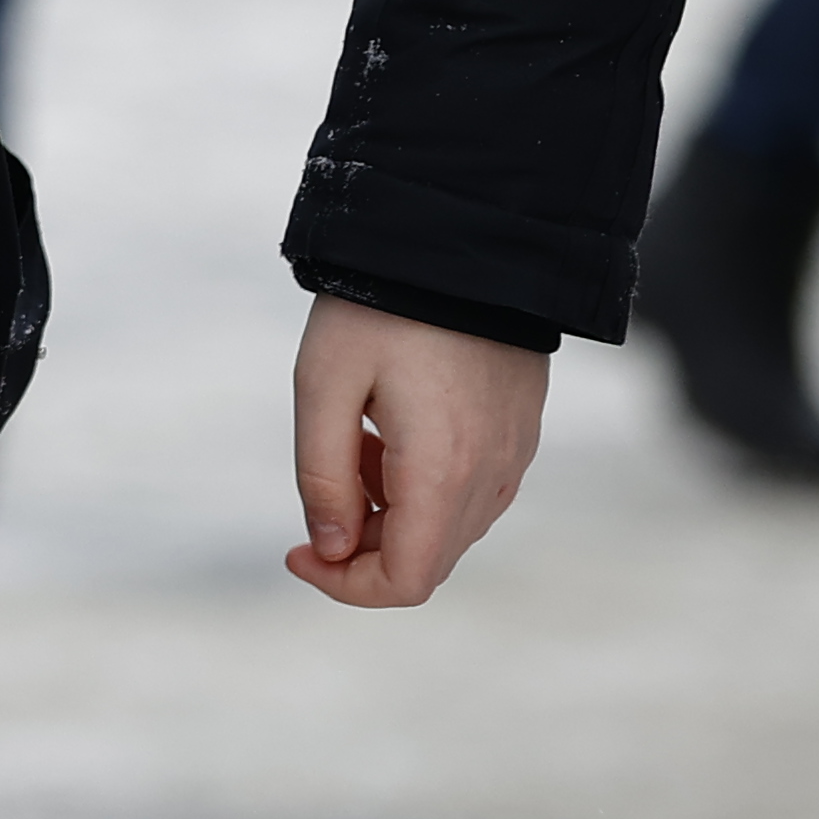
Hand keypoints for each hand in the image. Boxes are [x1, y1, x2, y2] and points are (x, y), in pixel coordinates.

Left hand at [282, 292, 546, 608]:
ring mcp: (514, 454)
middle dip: (364, 547)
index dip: (345, 584)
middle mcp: (491, 475)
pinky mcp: (520, 430)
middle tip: (323, 488)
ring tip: (356, 438)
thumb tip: (330, 547)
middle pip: (427, 560)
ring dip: (393, 512)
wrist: (464, 234)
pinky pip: (472, 490)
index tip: (298, 550)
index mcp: (443, 471)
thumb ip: (322, 475)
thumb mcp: (324, 382)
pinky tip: (392, 426)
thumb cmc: (381, 304)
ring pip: (450, 528)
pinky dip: (424, 484)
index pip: (406, 581)